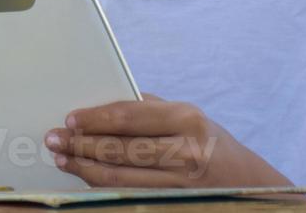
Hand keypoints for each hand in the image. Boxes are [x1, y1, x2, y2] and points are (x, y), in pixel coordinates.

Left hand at [45, 93, 305, 196]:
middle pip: (120, 149)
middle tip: (53, 139)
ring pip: (121, 178)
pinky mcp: (176, 205)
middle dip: (81, 144)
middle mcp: (185, 152)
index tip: (69, 119)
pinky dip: (104, 187)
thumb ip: (149, 108)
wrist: (252, 187)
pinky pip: (131, 195)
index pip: (128, 118)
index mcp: (187, 119)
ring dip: (85, 168)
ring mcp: (182, 185)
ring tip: (62, 159)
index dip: (94, 119)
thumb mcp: (188, 117)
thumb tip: (102, 102)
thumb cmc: (212, 144)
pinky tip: (85, 179)